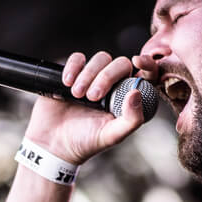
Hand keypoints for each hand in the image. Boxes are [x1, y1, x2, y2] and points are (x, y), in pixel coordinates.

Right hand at [24, 51, 151, 164]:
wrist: (53, 144)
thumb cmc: (85, 142)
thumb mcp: (112, 135)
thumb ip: (131, 119)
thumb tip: (136, 92)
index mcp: (126, 98)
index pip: (143, 74)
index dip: (147, 63)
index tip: (138, 61)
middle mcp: (112, 85)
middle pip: (120, 64)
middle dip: (106, 77)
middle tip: (92, 97)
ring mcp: (92, 78)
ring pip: (100, 59)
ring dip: (88, 75)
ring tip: (77, 95)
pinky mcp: (73, 73)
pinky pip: (78, 58)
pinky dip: (73, 67)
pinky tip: (67, 84)